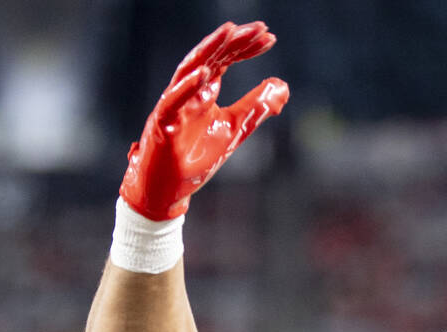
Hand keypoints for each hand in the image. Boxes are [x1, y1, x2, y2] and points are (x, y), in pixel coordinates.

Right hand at [120, 21, 289, 220]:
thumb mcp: (235, 129)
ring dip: (209, 50)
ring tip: (229, 32)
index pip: (226, 60)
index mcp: (204, 91)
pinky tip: (204, 75)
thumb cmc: (196, 157)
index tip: (269, 37)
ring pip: (189, 70)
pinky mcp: (162, 125)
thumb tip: (284, 86)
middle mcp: (187, 92)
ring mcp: (173, 105)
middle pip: (212, 58)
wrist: (170, 188)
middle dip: (234, 40)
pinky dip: (186, 88)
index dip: (246, 47)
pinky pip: (172, 102)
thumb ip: (256, 107)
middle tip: (259, 27)